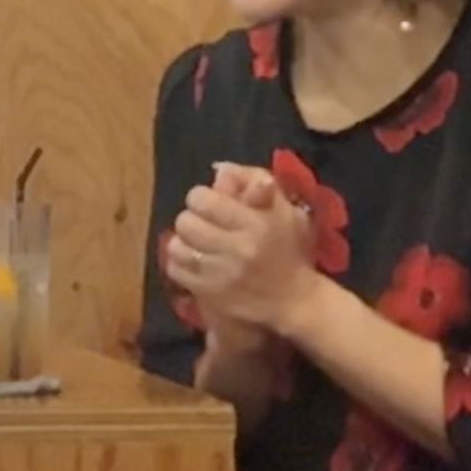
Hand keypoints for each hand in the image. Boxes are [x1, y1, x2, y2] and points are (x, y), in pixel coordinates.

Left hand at [169, 167, 323, 334]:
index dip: (202, 197)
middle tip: (204, 225)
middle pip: (185, 222)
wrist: (295, 301)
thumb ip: (255, 183)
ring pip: (176, 247)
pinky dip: (182, 264)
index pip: (203, 199)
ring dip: (185, 242)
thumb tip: (219, 169)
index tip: (211, 204)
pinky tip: (197, 263)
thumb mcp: (284, 211)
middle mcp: (236, 249)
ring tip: (199, 245)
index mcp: (255, 224)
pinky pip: (176, 270)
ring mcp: (220, 275)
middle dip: (192, 219)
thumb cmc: (290, 251)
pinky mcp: (209, 295)